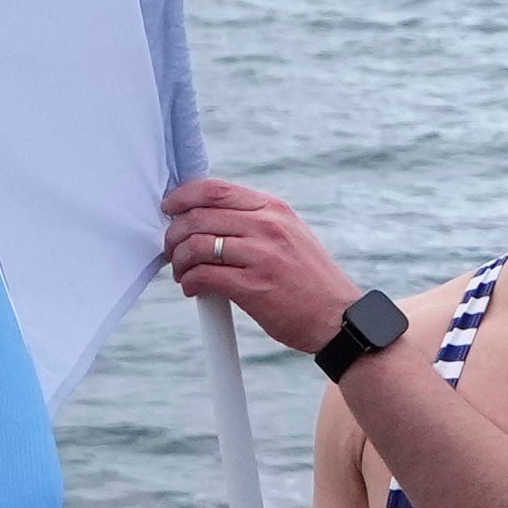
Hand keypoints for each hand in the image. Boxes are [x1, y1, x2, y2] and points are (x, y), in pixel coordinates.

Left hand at [160, 174, 365, 343]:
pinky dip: (189, 282)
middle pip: (199, 217)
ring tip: (181, 273)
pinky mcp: (253, 288)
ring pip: (196, 246)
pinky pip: (204, 276)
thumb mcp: (289, 234)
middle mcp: (267, 227)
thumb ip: (254, 221)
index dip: (183, 196)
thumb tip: (207, 217)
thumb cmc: (309, 280)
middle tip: (171, 250)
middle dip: (173, 234)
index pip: (215, 189)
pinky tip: (192, 289)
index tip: (170, 208)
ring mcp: (261, 256)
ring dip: (179, 261)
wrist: (338, 318)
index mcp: (273, 209)